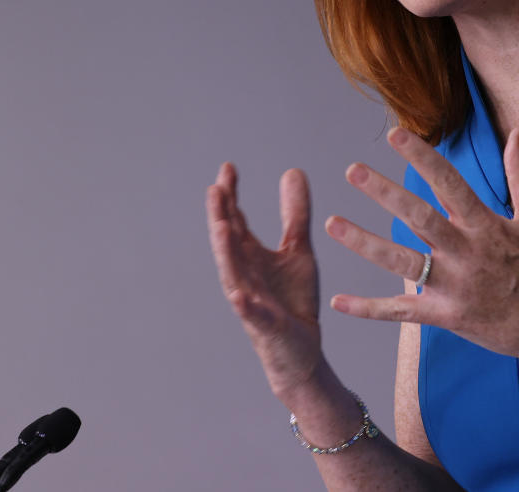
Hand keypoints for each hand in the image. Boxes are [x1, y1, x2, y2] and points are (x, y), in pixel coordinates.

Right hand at [206, 163, 325, 401]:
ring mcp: (251, 301)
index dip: (230, 195)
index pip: (234, 220)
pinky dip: (244, 304)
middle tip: (216, 188)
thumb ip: (294, 214)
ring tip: (221, 228)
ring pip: (233, 274)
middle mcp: (244, 275)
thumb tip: (292, 171)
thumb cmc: (293, 301)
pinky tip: (238, 294)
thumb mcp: (298, 250)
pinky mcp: (266, 326)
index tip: (228, 167)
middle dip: (220, 216)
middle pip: (227, 242)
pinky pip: (252, 314)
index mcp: (250, 256)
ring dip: (225, 252)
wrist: (302, 352)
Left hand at [326, 127, 518, 369]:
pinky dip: (370, 308)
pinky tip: (339, 302)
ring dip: (365, 244)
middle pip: (419, 218)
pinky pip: (402, 312)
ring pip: (402, 263)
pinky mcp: (446, 316)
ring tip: (332, 224)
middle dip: (385, 193)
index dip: (422, 157)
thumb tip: (518, 133)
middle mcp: (467, 252)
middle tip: (352, 170)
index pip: (449, 183)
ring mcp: (454, 286)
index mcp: (487, 225)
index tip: (395, 135)